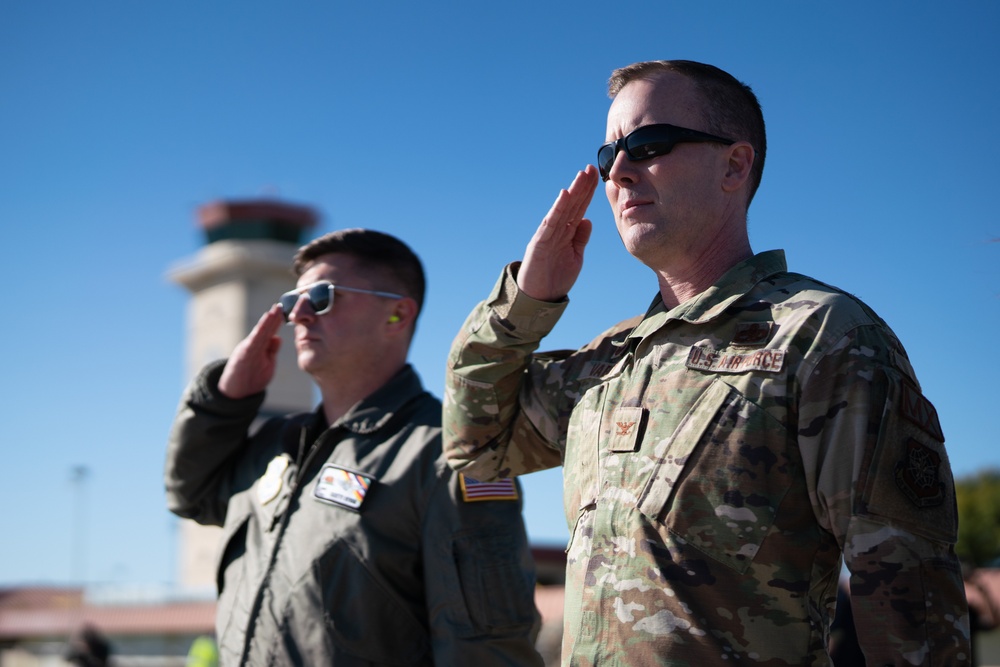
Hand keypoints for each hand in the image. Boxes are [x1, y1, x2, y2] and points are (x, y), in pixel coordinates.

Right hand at [218, 304, 283, 398]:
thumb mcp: (266, 363)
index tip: (283, 310)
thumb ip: (271, 350)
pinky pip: (252, 344)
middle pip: (264, 329)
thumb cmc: (251, 377)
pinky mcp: (243, 358)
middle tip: (279, 305)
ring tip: (272, 312)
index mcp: (259, 347)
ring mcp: (247, 351)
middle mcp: (252, 346)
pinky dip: (258, 335)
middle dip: (272, 318)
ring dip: (266, 323)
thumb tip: (278, 338)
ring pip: (258, 334)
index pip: (269, 331)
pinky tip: (263, 327)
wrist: (235, 393)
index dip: (276, 321)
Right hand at [517, 165, 598, 301]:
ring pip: (563, 209)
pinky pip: (551, 223)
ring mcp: (548, 235)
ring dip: (573, 191)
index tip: (598, 176)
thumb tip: (588, 220)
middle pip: (573, 204)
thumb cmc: (556, 277)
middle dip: (583, 186)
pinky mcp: (540, 242)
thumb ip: (580, 238)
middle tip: (592, 168)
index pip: (580, 208)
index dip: (588, 192)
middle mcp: (557, 229)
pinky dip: (557, 208)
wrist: (539, 297)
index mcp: (566, 232)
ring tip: (581, 175)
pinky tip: (565, 195)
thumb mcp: (575, 255)